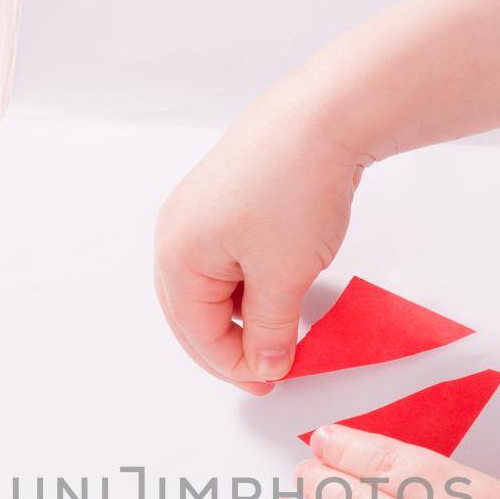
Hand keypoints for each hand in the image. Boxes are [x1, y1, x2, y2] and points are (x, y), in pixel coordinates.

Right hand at [154, 71, 367, 393]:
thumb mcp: (283, 278)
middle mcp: (175, 234)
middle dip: (230, 348)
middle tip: (270, 374)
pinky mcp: (222, 198)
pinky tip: (276, 293)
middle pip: (193, 315)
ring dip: (241, 318)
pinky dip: (247, 286)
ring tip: (278, 335)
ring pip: (210, 289)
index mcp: (177, 257)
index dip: (236, 368)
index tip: (274, 384)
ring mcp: (196, 213)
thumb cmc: (294, 190)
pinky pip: (225, 260)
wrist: (324, 114)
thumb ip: (268, 332)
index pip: (199, 335)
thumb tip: (264, 367)